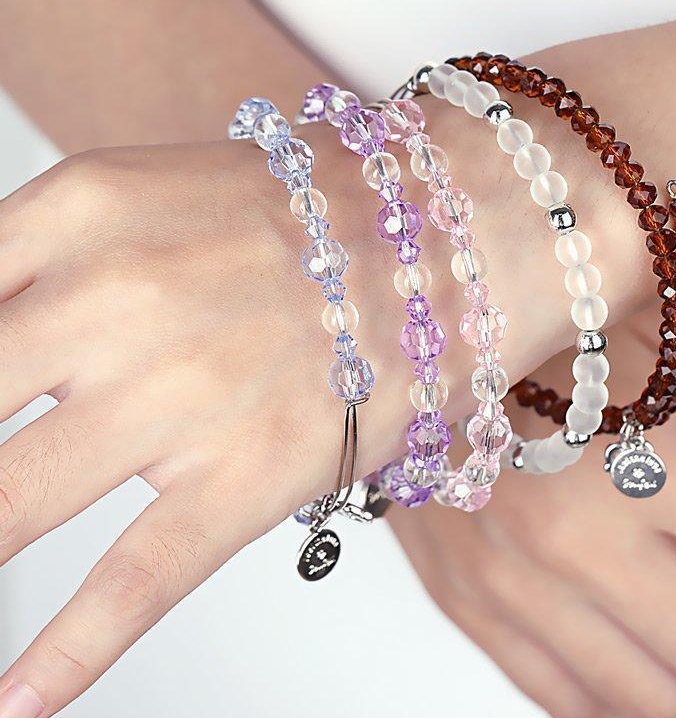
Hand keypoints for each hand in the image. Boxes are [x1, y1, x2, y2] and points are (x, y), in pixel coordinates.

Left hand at [0, 127, 675, 714]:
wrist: (447, 229)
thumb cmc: (308, 209)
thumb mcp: (155, 194)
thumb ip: (52, 257)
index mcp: (82, 210)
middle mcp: (116, 297)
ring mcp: (181, 392)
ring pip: (11, 502)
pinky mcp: (249, 473)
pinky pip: (136, 579)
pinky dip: (71, 651)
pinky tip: (23, 699)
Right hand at [389, 300, 675, 717]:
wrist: (404, 330)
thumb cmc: (545, 315)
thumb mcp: (673, 324)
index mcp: (636, 454)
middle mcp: (571, 538)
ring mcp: (509, 581)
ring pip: (654, 701)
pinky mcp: (464, 598)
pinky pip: (560, 698)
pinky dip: (628, 706)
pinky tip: (660, 680)